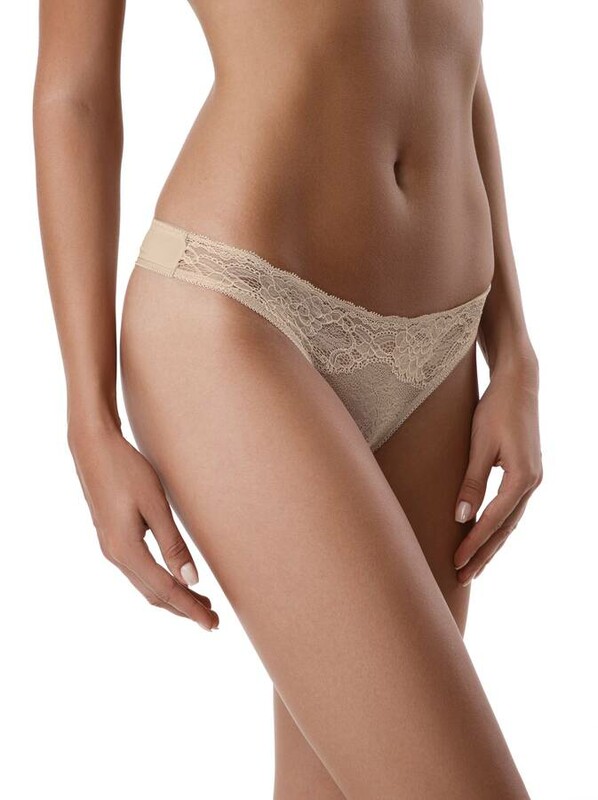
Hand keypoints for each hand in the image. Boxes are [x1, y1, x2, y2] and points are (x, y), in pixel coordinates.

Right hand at [68, 424, 217, 629]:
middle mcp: (115, 555)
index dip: (190, 609)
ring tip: (200, 602)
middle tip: (213, 620)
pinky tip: (174, 579)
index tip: (212, 624)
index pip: (165, 590)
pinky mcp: (112, 537)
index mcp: (126, 550)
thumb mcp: (155, 506)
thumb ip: (173, 544)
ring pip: (145, 585)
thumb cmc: (126, 470)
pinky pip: (138, 572)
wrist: (92, 447)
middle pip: (154, 594)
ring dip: (172, 597)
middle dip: (184, 609)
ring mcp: (110, 547)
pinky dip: (159, 583)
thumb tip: (191, 581)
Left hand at [453, 359, 542, 584]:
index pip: (493, 521)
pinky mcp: (527, 473)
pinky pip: (512, 508)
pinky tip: (485, 537)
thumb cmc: (495, 409)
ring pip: (510, 521)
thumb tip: (461, 517)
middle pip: (505, 528)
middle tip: (463, 578)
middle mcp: (532, 482)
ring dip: (491, 544)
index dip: (474, 544)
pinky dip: (498, 526)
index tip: (456, 563)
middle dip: (484, 554)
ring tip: (472, 566)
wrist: (518, 384)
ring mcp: (532, 478)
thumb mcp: (479, 445)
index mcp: (522, 478)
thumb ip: (471, 482)